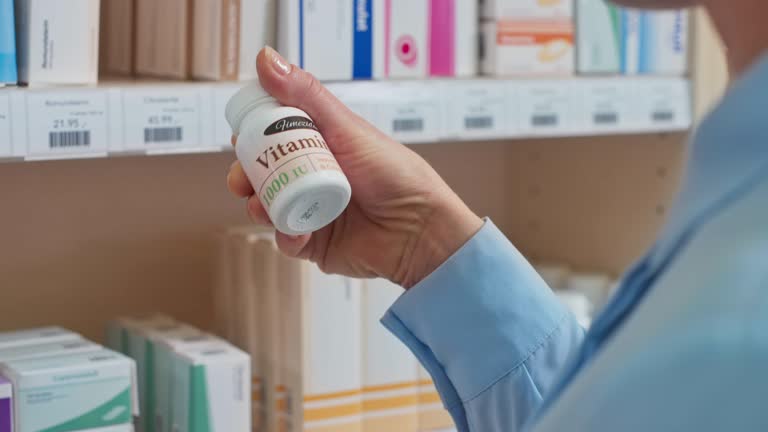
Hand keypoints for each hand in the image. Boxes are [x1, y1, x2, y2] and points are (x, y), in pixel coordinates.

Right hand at [227, 47, 482, 287]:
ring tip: (261, 207)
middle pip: (264, 173)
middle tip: (242, 179)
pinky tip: (297, 234)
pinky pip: (288, 239)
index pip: (275, 137)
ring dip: (259, 207)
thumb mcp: (347, 128)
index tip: (243, 137)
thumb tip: (266, 58)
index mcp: (322, 146)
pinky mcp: (316, 243)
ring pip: (270, 208)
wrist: (419, 228)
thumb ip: (305, 95)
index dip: (255, 137)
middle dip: (247, 176)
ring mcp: (313, 210)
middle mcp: (314, 176)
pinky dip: (286, 236)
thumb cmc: (394, 174)